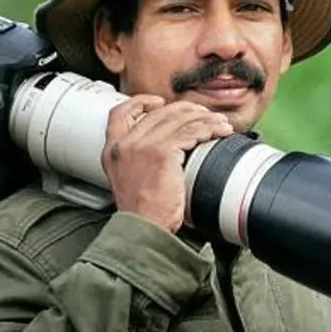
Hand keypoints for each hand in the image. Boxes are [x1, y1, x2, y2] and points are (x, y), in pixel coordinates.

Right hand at [101, 95, 233, 232]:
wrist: (142, 228)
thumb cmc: (141, 213)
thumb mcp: (127, 180)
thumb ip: (136, 160)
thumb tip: (165, 147)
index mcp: (112, 150)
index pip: (119, 113)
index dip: (140, 103)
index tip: (158, 103)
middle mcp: (123, 144)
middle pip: (157, 112)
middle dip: (185, 110)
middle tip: (202, 115)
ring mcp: (141, 146)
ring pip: (177, 119)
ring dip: (203, 118)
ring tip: (218, 124)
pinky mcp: (161, 152)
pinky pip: (189, 132)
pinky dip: (208, 129)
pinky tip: (218, 133)